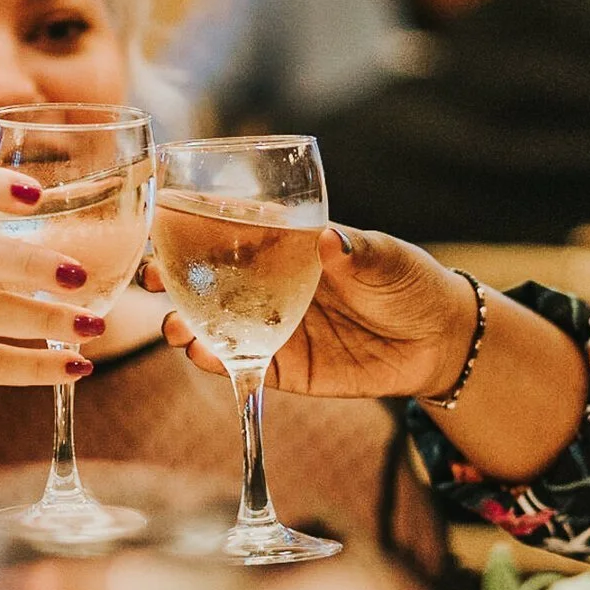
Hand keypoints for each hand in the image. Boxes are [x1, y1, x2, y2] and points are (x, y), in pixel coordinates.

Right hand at [151, 225, 477, 400]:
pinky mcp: (283, 366)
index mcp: (287, 243)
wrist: (439, 342)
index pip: (227, 230)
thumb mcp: (389, 260)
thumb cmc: (410, 282)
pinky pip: (242, 365)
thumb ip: (359, 253)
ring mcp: (271, 326)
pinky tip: (203, 358)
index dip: (188, 226)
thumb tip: (331, 240)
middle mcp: (268, 283)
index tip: (159, 224)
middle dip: (170, 277)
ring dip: (186, 324)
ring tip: (175, 328)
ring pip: (213, 324)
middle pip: (205, 278)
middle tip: (150, 279)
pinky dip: (218, 363)